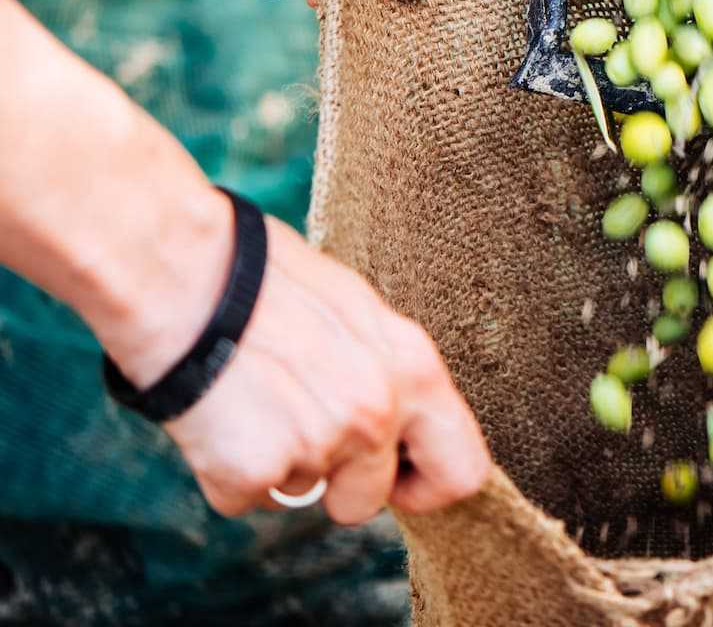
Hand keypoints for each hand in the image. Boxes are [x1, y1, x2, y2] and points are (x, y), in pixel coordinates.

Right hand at [105, 196, 490, 523]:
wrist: (185, 275)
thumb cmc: (266, 280)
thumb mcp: (358, 312)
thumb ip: (383, 369)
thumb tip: (393, 412)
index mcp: (413, 368)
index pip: (462, 469)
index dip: (428, 483)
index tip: (399, 479)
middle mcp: (376, 413)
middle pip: (373, 501)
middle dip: (346, 492)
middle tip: (311, 448)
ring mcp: (318, 446)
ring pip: (303, 494)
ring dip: (279, 466)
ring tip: (254, 403)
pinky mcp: (253, 472)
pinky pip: (245, 498)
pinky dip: (226, 472)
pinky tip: (218, 417)